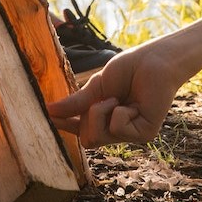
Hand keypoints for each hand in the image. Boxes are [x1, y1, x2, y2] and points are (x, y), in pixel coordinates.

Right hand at [47, 42, 191, 146]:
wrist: (152, 61)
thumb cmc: (128, 69)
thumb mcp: (96, 86)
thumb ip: (76, 102)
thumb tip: (49, 111)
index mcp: (102, 118)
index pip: (78, 129)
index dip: (64, 124)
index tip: (49, 115)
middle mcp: (115, 130)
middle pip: (87, 140)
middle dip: (88, 117)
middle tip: (102, 100)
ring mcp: (129, 134)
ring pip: (97, 137)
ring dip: (101, 112)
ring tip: (117, 98)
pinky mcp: (144, 134)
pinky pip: (116, 130)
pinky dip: (119, 113)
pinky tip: (132, 104)